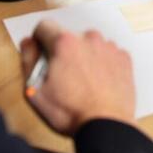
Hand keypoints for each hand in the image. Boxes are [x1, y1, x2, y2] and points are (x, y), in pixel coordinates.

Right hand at [20, 20, 135, 134]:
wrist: (107, 126)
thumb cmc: (70, 113)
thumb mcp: (34, 91)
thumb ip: (28, 61)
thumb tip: (28, 42)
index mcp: (64, 43)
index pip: (44, 26)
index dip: (39, 41)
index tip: (42, 56)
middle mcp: (89, 38)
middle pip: (68, 37)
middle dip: (63, 53)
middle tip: (63, 79)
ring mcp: (109, 47)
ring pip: (88, 45)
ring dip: (83, 57)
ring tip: (83, 84)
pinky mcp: (124, 58)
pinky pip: (107, 54)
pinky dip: (102, 64)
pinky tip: (98, 84)